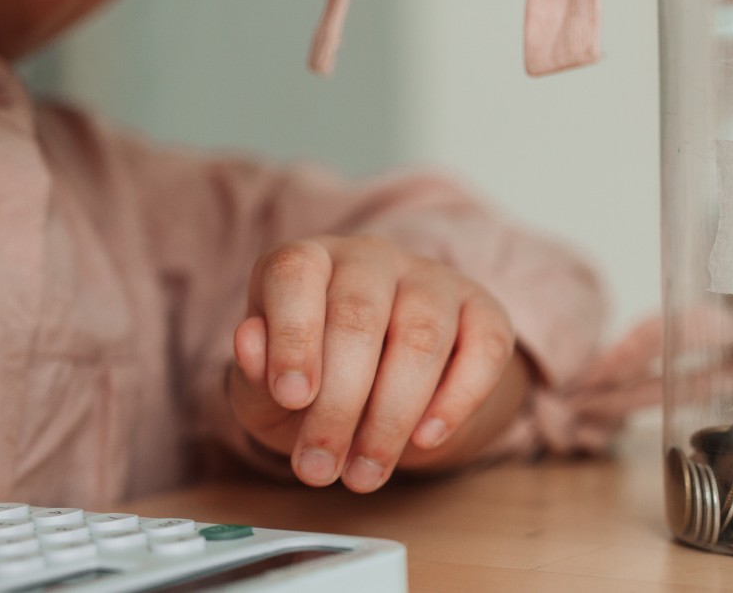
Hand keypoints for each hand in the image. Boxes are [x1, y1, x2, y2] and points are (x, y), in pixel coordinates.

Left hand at [229, 236, 528, 491]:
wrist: (381, 392)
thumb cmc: (315, 384)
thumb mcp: (267, 393)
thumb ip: (255, 376)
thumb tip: (249, 343)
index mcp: (308, 263)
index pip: (297, 275)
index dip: (293, 336)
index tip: (292, 399)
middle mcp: (370, 259)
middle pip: (361, 316)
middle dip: (340, 403)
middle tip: (321, 468)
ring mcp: (432, 279)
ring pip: (423, 336)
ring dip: (392, 416)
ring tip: (366, 473)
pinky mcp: (483, 309)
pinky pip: (484, 348)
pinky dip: (457, 401)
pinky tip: (426, 439)